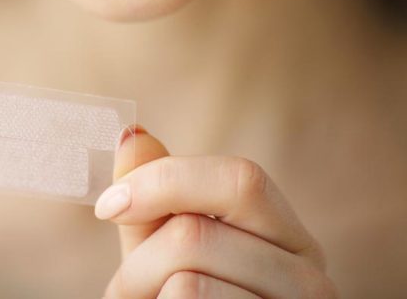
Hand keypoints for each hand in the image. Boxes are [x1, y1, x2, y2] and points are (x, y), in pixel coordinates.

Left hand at [96, 126, 336, 297]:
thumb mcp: (165, 249)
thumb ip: (153, 199)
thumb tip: (132, 134)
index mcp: (288, 236)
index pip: (241, 178)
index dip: (162, 180)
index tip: (106, 205)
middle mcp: (310, 277)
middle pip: (198, 231)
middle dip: (139, 258)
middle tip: (126, 285)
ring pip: (187, 281)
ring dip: (141, 295)